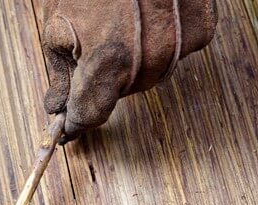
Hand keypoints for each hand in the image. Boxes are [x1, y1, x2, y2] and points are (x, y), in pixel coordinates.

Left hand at [42, 0, 216, 142]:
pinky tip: (143, 23)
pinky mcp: (200, 30)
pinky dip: (156, 46)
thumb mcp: (58, 27)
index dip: (77, 121)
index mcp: (109, 59)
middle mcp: (150, 60)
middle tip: (88, 54)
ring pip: (146, 78)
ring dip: (127, 67)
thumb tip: (57, 109)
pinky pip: (173, 55)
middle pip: (119, 95)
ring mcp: (179, 46)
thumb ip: (61, 75)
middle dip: (99, 83)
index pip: (92, 114)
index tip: (68, 128)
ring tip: (117, 29)